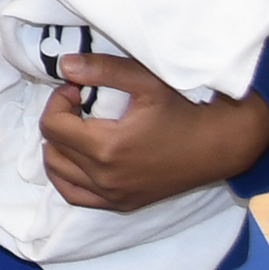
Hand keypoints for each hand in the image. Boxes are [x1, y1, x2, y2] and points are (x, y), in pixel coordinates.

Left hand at [41, 53, 268, 210]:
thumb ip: (102, 69)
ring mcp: (113, 195)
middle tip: (80, 106)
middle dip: (59, 121)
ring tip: (79, 129)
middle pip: (52, 148)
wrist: (217, 145)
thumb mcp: (144, 81)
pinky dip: (68, 177)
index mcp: (106, 148)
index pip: (51, 126)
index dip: (58, 102)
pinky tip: (78, 159)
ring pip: (59, 174)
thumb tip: (64, 65)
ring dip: (59, 148)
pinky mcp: (123, 204)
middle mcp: (105, 178)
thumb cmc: (182, 110)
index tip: (78, 91)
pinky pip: (76, 197)